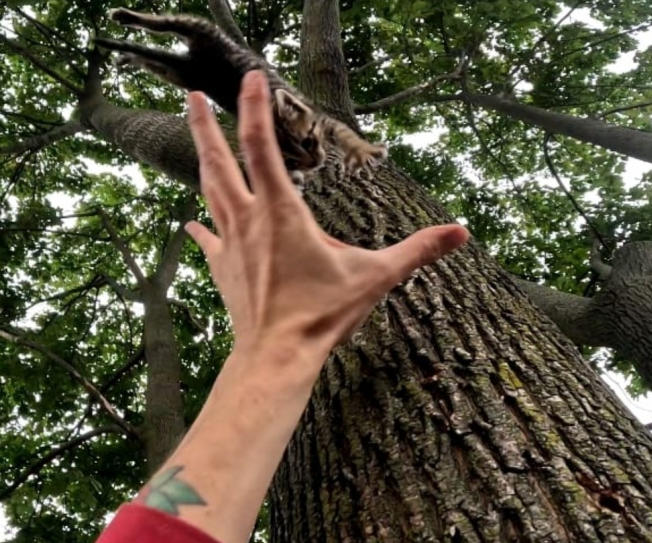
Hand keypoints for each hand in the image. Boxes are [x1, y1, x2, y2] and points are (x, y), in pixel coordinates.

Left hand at [183, 71, 469, 358]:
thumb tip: (461, 232)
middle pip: (219, 161)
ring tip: (196, 136)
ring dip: (202, 160)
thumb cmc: (322, 316)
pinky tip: (190, 223)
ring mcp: (230, 245)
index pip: (263, 146)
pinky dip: (201, 226)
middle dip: (204, 125)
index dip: (256, 107)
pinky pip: (209, 238)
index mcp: (282, 212)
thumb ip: (417, 250)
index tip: (252, 77)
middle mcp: (249, 220)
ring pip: (210, 192)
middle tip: (192, 96)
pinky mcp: (222, 269)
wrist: (276, 356)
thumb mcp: (376, 277)